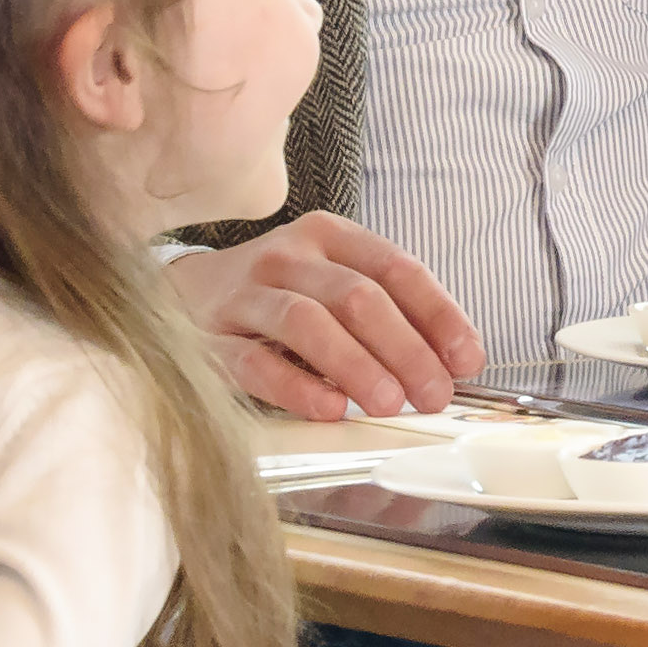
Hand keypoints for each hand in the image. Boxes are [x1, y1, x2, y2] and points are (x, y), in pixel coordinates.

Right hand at [167, 213, 479, 418]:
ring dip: (356, 365)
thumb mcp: (333, 284)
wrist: (182, 292)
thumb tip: (451, 365)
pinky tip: (328, 409)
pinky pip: (253, 362)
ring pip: (307, 323)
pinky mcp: (210, 338)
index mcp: (330, 236)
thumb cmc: (280, 295)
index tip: (466, 359)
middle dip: (405, 349)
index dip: (438, 315)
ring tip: (388, 404)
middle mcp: (288, 257)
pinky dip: (295, 387)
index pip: (396, 269)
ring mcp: (245, 295)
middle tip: (433, 395)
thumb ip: (388, 314)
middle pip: (357, 297)